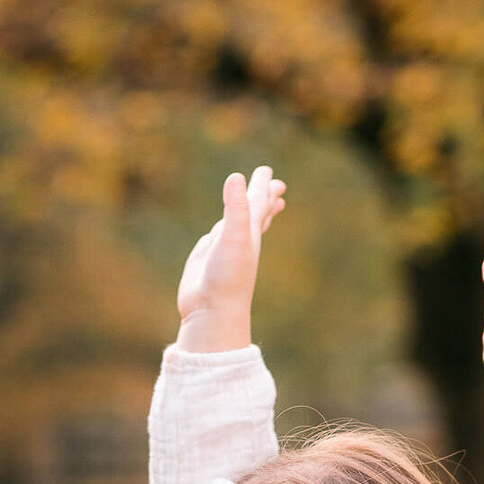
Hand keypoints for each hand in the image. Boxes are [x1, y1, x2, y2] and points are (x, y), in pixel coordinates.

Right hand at [176, 165, 285, 351]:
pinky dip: (223, 230)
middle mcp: (239, 238)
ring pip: (239, 226)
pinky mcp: (207, 258)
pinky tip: (222, 232)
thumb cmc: (227, 277)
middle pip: (256, 212)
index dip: (263, 185)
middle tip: (276, 184)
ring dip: (248, 213)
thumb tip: (236, 177)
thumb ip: (235, 208)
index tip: (269, 172)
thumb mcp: (233, 238)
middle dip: (264, 197)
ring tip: (256, 205)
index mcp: (250, 232)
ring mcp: (224, 248)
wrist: (211, 311)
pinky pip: (218, 238)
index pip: (259, 202)